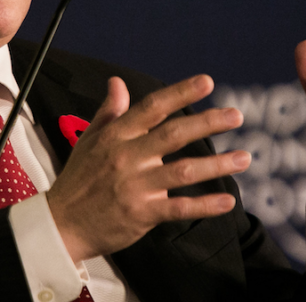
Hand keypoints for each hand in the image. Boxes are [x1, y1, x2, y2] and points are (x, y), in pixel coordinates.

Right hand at [46, 75, 250, 262]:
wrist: (61, 224)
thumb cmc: (79, 179)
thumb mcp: (90, 139)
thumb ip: (110, 111)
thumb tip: (118, 82)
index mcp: (117, 135)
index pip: (153, 107)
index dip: (180, 93)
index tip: (207, 82)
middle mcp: (128, 157)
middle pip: (173, 135)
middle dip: (208, 123)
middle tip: (236, 115)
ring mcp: (136, 186)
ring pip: (183, 171)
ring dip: (216, 164)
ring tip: (244, 158)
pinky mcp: (142, 213)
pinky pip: (178, 208)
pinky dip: (204, 205)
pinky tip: (226, 201)